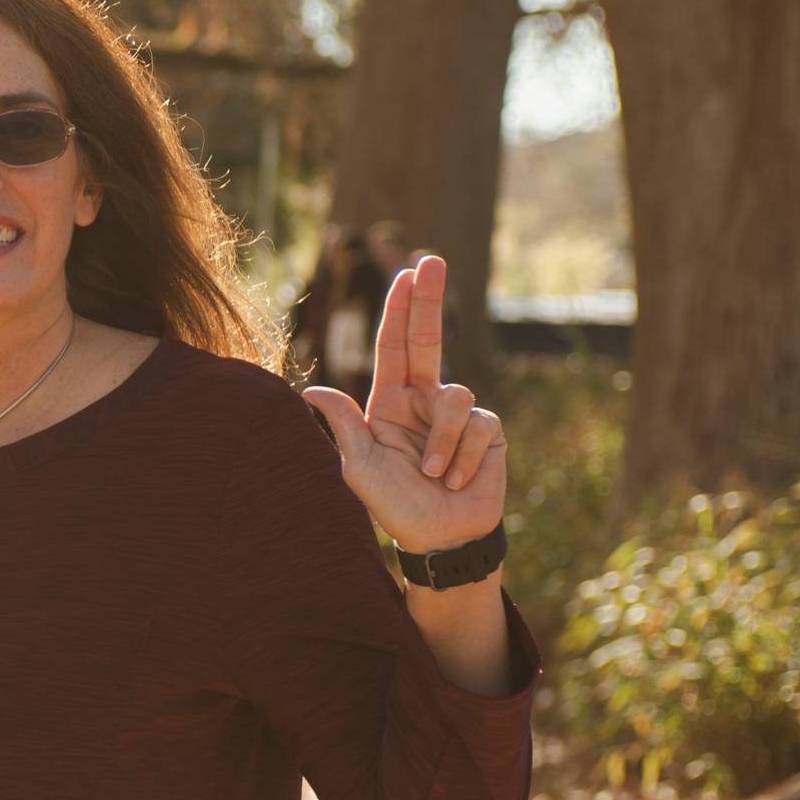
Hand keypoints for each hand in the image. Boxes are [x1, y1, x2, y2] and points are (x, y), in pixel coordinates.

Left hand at [298, 253, 507, 560]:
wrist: (440, 540)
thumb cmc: (395, 507)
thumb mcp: (359, 470)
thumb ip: (343, 429)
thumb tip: (312, 389)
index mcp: (389, 402)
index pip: (394, 347)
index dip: (400, 310)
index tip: (405, 273)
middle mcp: (423, 400)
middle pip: (428, 338)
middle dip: (429, 299)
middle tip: (431, 259)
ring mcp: (457, 415)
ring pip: (455, 396)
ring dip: (441, 442)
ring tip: (432, 475)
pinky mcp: (487, 433)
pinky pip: (478, 426)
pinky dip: (462, 457)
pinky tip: (456, 481)